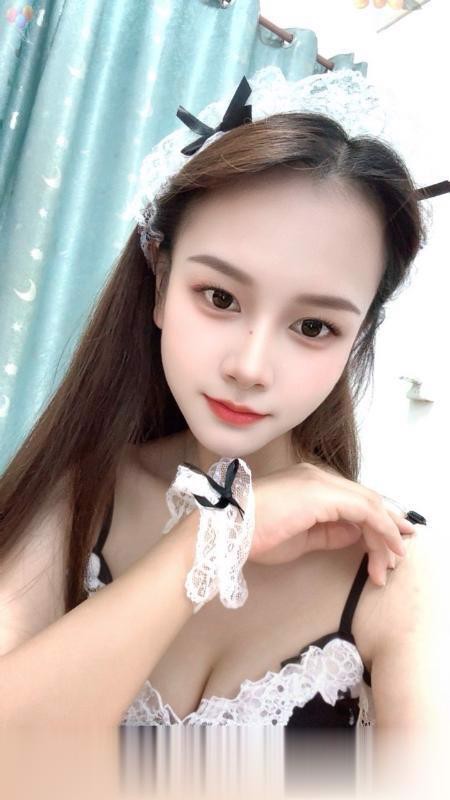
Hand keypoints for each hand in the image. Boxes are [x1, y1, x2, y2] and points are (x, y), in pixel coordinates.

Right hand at [249, 462, 414, 585]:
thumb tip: (356, 533)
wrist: (228, 529)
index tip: (390, 542)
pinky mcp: (323, 493)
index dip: (376, 520)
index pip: (353, 499)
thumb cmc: (254, 535)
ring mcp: (321, 482)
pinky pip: (365, 510)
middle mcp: (318, 476)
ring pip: (369, 504)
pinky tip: (387, 549)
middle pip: (366, 500)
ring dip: (384, 535)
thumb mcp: (301, 537)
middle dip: (387, 528)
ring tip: (390, 563)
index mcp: (309, 483)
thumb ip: (330, 532)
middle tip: (398, 554)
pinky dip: (381, 529)